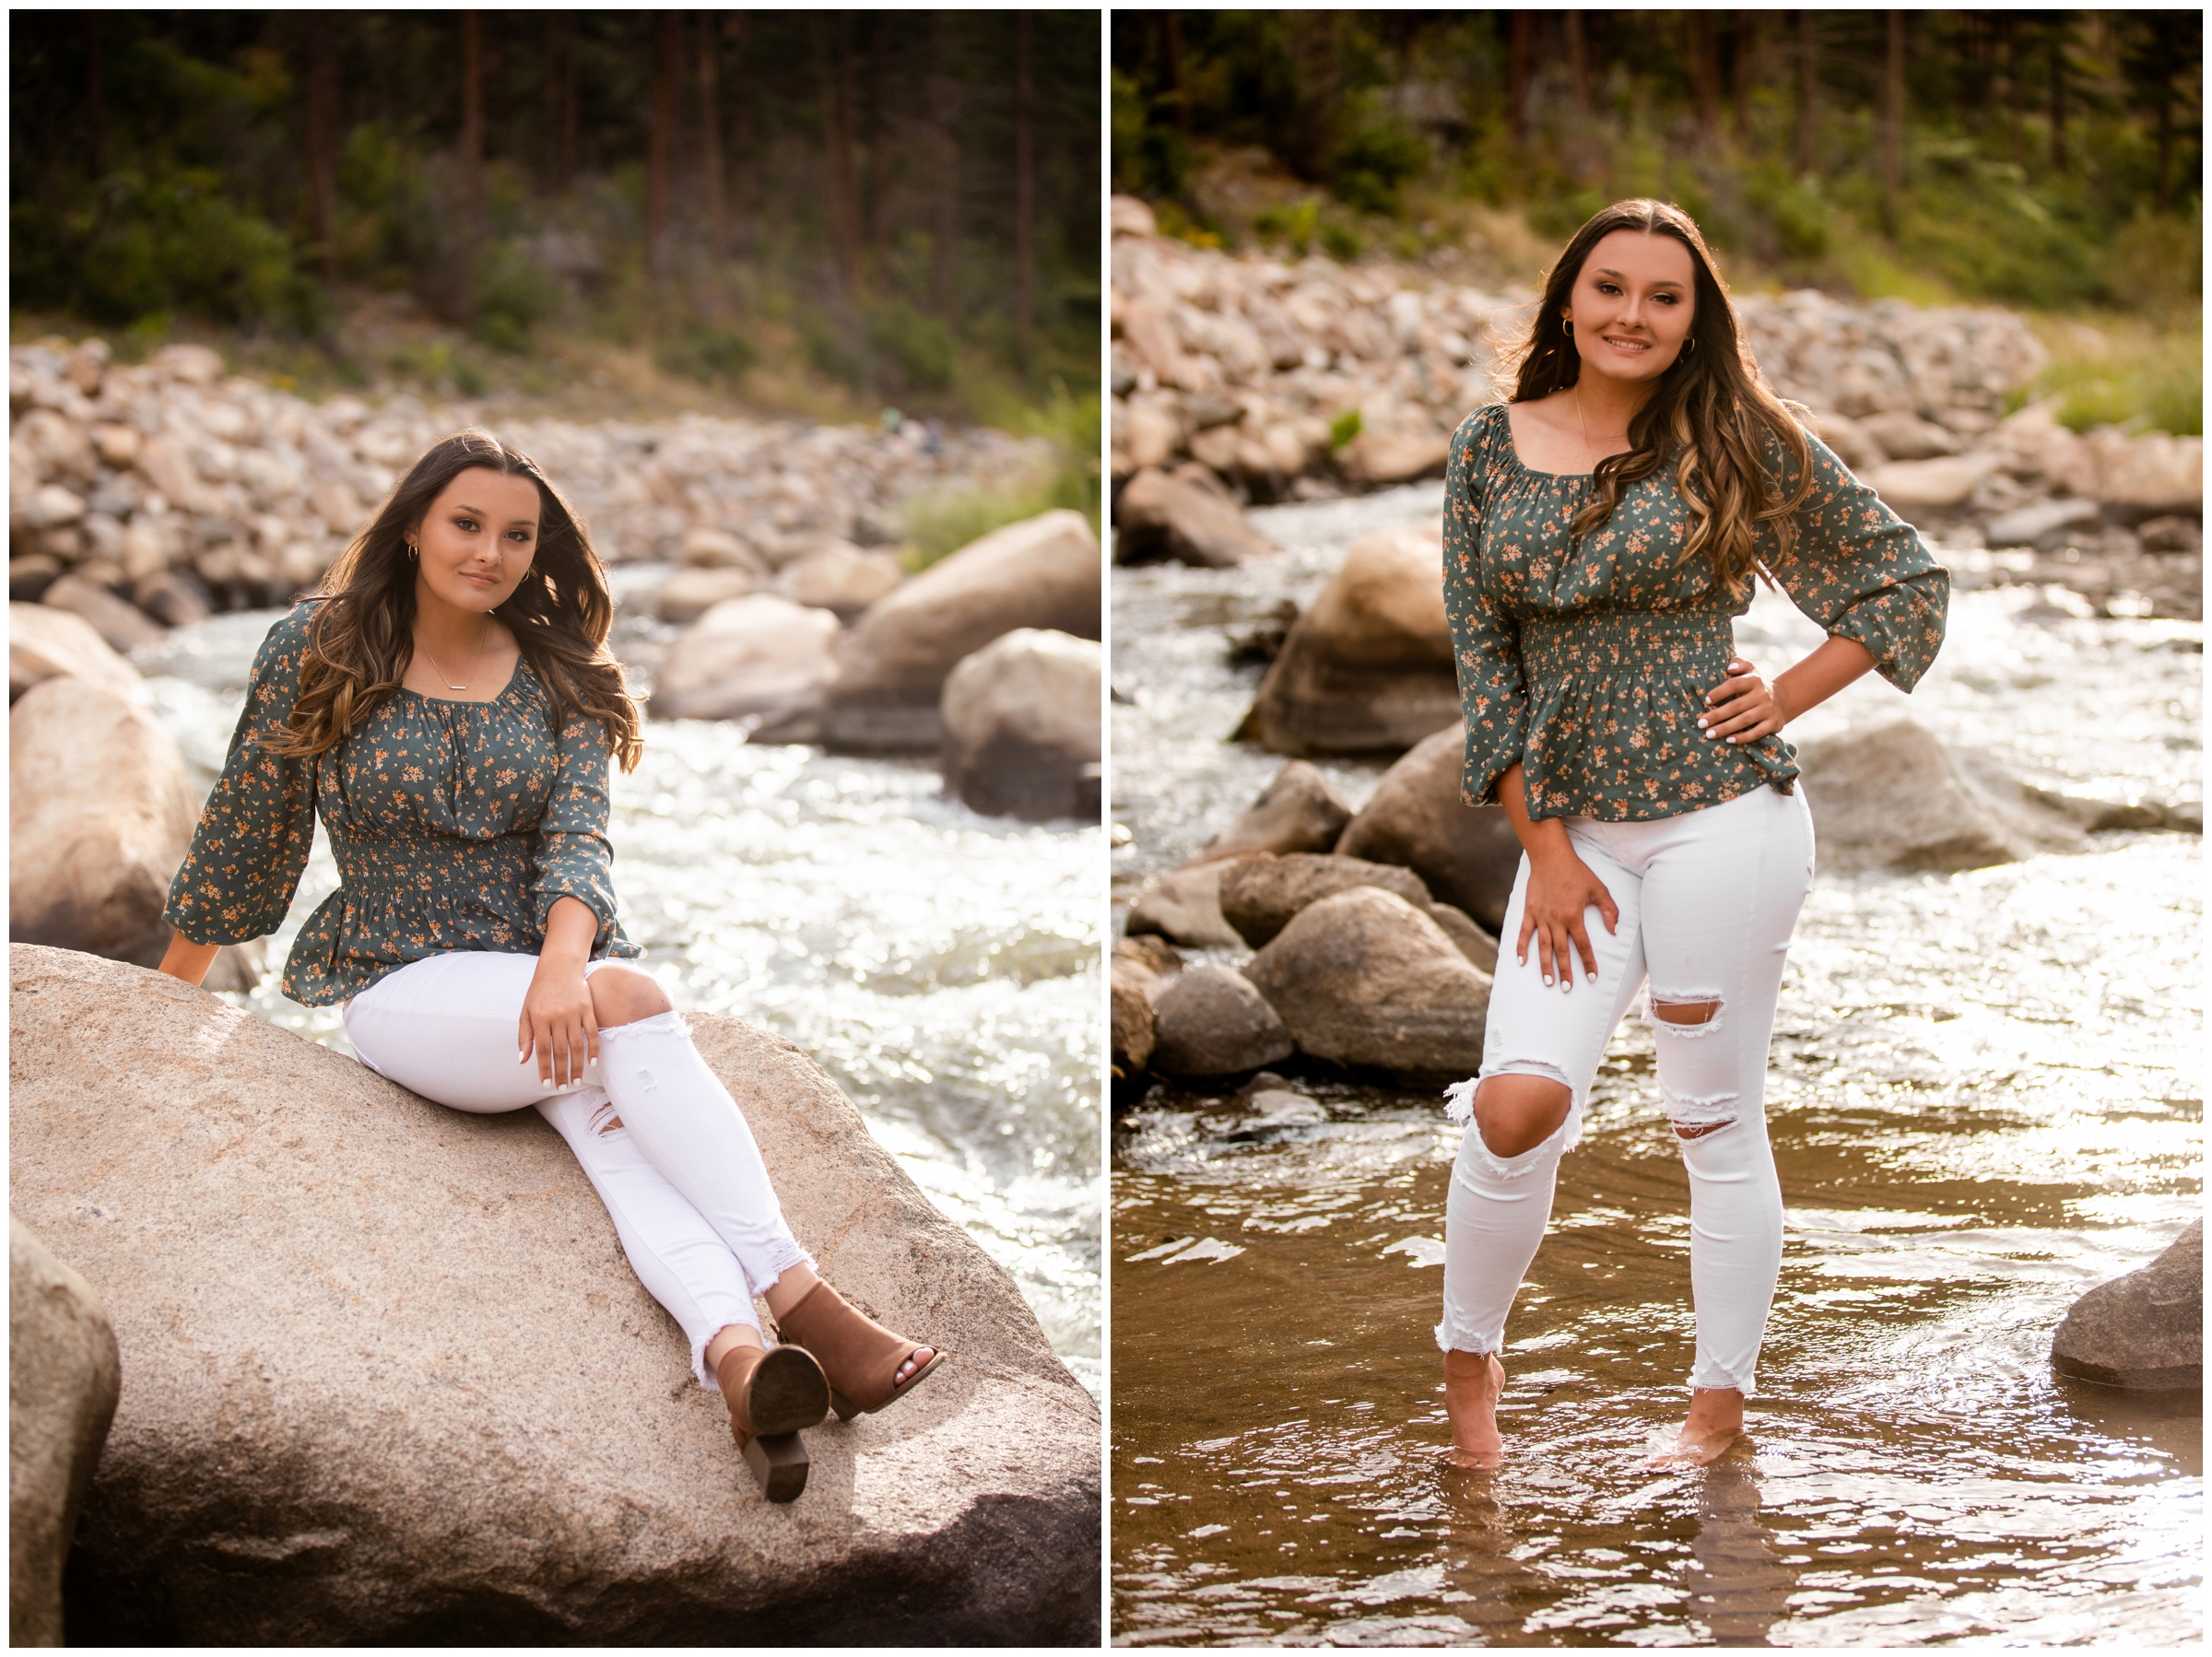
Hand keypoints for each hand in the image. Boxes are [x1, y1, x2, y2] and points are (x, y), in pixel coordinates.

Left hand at [519, 957, 597, 1087]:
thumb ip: (524, 1036)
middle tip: (563, 1087)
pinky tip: (592, 1062)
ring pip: (577, 1045)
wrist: (559, 966)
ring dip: (577, 1065)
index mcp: (539, 1018)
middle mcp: (557, 1016)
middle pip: (560, 1051)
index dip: (544, 1068)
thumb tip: (523, 1060)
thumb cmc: (540, 990)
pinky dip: (594, 1048)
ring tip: (576, 1080)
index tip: (546, 1083)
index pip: (542, 1050)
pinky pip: (592, 1032)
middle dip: (561, 1072)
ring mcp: (574, 1012)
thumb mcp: (526, 1011)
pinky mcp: (587, 1008)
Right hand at [1517, 849, 1619, 990]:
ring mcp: (1541, 917)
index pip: (1583, 945)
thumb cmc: (1577, 872)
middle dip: (1565, 972)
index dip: (1588, 963)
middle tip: (1567, 988)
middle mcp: (1557, 920)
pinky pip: (1524, 933)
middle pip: (1561, 951)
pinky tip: (1521, 962)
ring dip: (1545, 965)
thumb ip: (1609, 911)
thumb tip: (1614, 932)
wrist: (1551, 857)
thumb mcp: (1599, 889)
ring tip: (1548, 981)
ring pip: (1543, 946)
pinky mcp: (1529, 911)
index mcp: (1574, 916)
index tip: (1592, 977)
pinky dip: (1522, 947)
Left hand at [1699, 656, 1785, 745]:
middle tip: (1701, 723)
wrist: (1781, 701)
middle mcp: (1762, 695)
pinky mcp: (1772, 724)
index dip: (1720, 692)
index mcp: (1754, 680)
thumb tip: (1729, 667)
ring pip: (1744, 720)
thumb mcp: (1750, 670)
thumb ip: (1739, 663)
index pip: (1735, 685)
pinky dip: (1742, 737)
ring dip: (1725, 728)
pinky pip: (1756, 733)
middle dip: (1717, 715)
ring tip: (1709, 734)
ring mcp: (1768, 710)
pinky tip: (1728, 740)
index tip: (1706, 700)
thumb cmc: (1755, 686)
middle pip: (1736, 706)